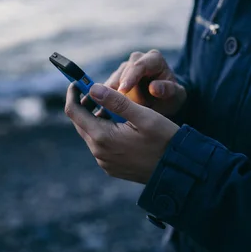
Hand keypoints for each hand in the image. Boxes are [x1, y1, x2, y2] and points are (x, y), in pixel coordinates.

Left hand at [65, 82, 179, 183]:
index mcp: (103, 137)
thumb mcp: (143, 115)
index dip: (73, 93)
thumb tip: (93, 88)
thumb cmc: (164, 140)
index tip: (77, 81)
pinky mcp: (112, 167)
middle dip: (85, 105)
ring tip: (115, 107)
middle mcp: (99, 152)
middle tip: (98, 90)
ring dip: (96, 118)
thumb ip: (116, 101)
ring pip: (91, 134)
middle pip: (80, 123)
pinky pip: (101, 146)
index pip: (73, 111)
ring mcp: (104, 162)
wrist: (177, 170)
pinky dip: (105, 131)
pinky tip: (121, 125)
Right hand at [106, 50, 186, 116]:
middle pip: (123, 74)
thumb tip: (154, 87)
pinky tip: (108, 111)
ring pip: (112, 82)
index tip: (123, 90)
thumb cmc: (171, 97)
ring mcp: (124, 69)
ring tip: (123, 111)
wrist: (164, 101)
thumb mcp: (175, 96)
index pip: (139, 65)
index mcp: (153, 59)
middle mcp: (137, 60)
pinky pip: (106, 89)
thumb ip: (167, 90)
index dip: (130, 77)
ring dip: (115, 97)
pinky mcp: (115, 79)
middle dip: (123, 92)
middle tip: (128, 108)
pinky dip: (107, 100)